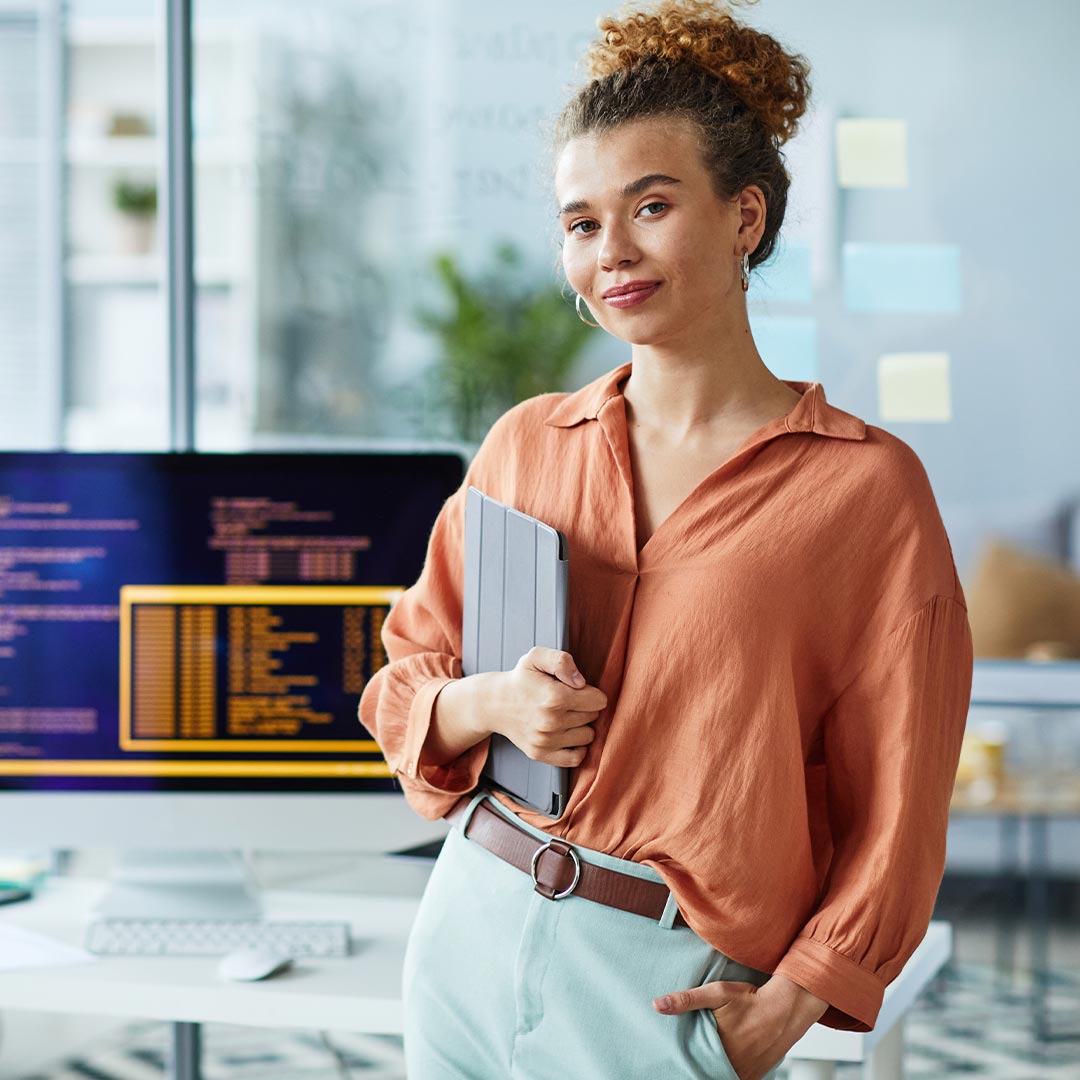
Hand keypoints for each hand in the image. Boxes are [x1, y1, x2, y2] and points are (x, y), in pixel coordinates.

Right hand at [488, 646, 606, 766]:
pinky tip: (568, 735)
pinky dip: (577, 748)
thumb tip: (580, 682)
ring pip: (588, 736)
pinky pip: (576, 759)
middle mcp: (551, 722)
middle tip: (568, 701)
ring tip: (566, 716)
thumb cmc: (520, 679)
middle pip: (593, 717)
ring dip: (581, 726)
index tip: (578, 689)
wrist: (495, 704)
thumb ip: (561, 661)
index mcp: (554, 697)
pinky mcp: (541, 754)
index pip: (599, 701)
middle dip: (586, 707)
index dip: (592, 692)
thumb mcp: (536, 657)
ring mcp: (546, 741)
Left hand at [653, 974, 825, 1079]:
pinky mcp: (754, 1075)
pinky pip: (735, 1078)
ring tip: (703, 1059)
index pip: (692, 1061)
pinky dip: (726, 1072)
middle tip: (687, 1057)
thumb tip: (657, 1005)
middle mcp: (730, 1065)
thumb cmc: (750, 999)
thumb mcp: (717, 993)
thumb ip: (687, 1000)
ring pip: (720, 1074)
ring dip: (711, 1068)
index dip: (683, 1060)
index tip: (674, 1057)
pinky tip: (720, 1062)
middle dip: (697, 1064)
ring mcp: (744, 1073)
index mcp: (717, 1048)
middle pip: (706, 1070)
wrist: (785, 1009)